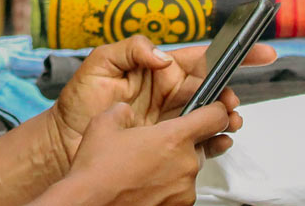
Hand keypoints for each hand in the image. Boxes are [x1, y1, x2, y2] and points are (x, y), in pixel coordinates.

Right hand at [33, 102, 236, 205]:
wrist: (88, 204)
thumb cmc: (96, 171)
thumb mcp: (105, 122)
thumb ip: (125, 110)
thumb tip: (127, 111)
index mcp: (174, 138)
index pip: (216, 117)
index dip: (216, 109)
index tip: (214, 109)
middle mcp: (185, 164)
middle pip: (199, 146)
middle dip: (182, 144)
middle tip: (156, 147)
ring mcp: (184, 190)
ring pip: (188, 170)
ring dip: (173, 167)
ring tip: (144, 170)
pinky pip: (180, 191)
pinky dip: (167, 187)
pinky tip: (144, 185)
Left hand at [43, 36, 276, 167]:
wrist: (65, 139)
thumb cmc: (80, 100)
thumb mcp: (100, 62)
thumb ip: (131, 48)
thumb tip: (162, 56)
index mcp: (160, 69)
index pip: (203, 57)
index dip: (232, 53)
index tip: (260, 52)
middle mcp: (171, 92)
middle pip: (213, 89)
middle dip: (229, 94)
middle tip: (230, 102)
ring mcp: (171, 118)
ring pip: (211, 116)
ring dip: (226, 118)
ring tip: (228, 122)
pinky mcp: (168, 142)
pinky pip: (199, 140)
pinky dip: (215, 141)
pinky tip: (219, 141)